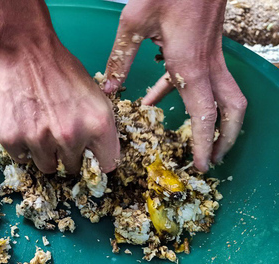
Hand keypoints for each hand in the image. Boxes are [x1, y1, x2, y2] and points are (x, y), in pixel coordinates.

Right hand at [0, 0, 119, 173]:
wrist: (24, 51)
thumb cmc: (61, 70)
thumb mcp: (95, 95)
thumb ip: (101, 128)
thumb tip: (99, 154)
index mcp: (98, 125)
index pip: (107, 165)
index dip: (99, 160)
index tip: (92, 157)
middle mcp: (70, 137)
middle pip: (75, 168)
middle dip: (70, 155)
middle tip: (61, 134)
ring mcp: (39, 140)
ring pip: (49, 168)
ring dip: (47, 154)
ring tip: (42, 129)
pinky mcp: (12, 139)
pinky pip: (23, 159)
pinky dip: (24, 148)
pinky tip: (25, 126)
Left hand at [103, 0, 246, 171]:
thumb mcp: (134, 24)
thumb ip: (121, 58)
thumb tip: (107, 88)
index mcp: (191, 66)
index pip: (205, 116)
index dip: (204, 144)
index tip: (200, 165)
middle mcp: (208, 66)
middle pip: (231, 111)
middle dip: (224, 138)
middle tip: (210, 158)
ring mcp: (211, 56)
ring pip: (226, 96)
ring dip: (214, 121)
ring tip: (193, 138)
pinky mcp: (205, 47)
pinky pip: (203, 79)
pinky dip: (185, 94)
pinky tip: (156, 98)